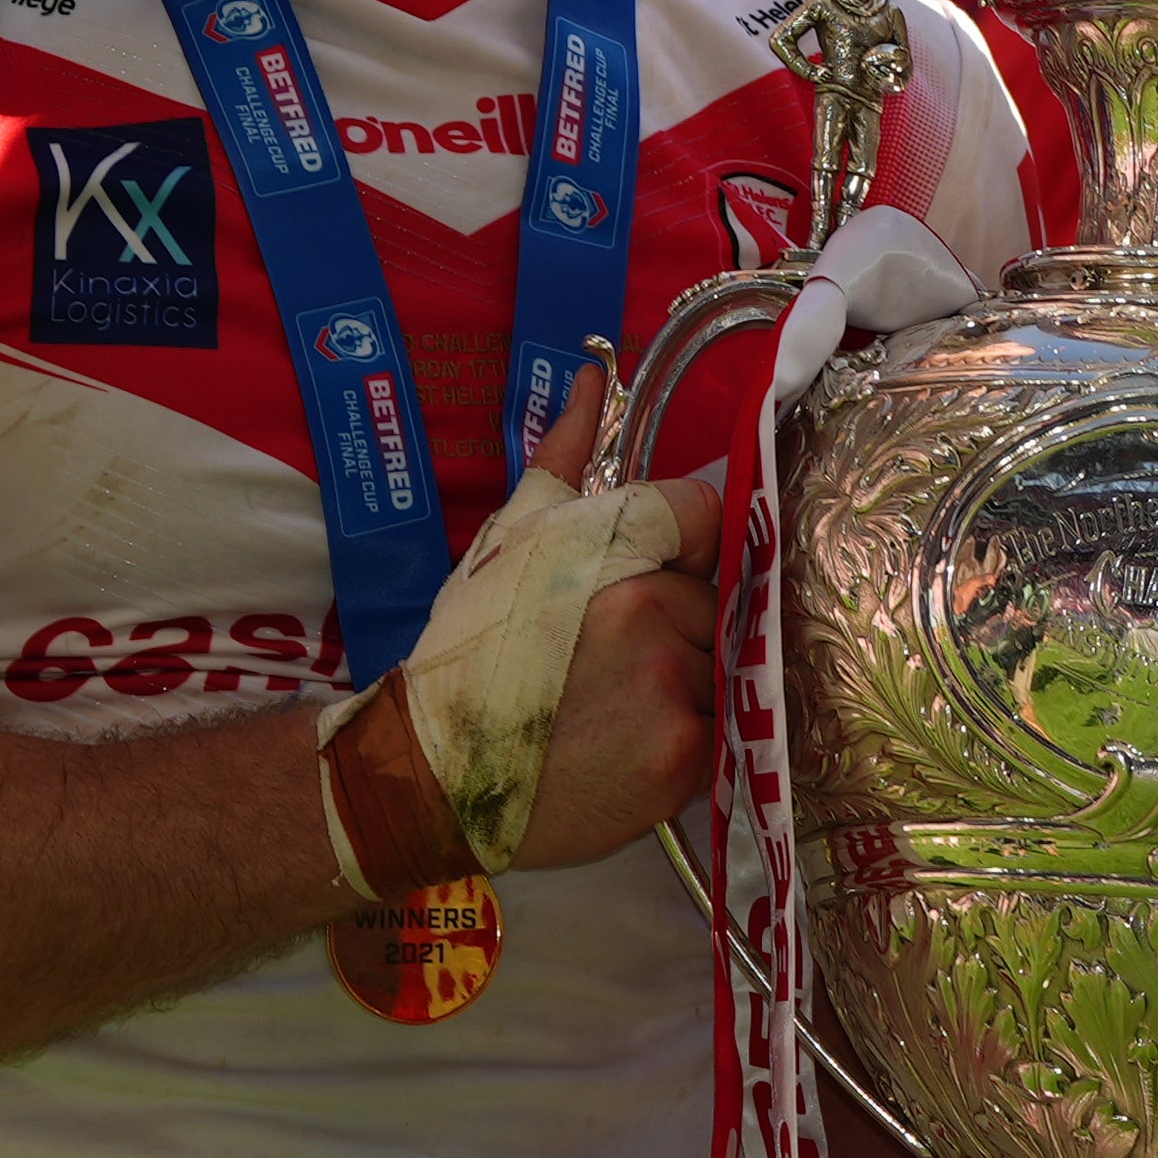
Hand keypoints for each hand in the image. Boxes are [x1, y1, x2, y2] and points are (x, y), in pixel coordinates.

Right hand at [506, 378, 720, 866]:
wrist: (433, 780)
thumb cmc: (471, 655)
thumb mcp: (509, 544)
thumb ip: (564, 458)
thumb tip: (594, 377)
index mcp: (605, 546)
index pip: (703, 514)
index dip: (680, 550)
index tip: (644, 581)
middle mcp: (644, 606)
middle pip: (714, 598)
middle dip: (679, 626)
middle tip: (609, 664)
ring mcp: (669, 682)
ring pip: (722, 664)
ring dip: (685, 685)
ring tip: (617, 710)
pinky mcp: (683, 752)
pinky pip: (724, 728)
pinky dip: (689, 740)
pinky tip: (632, 748)